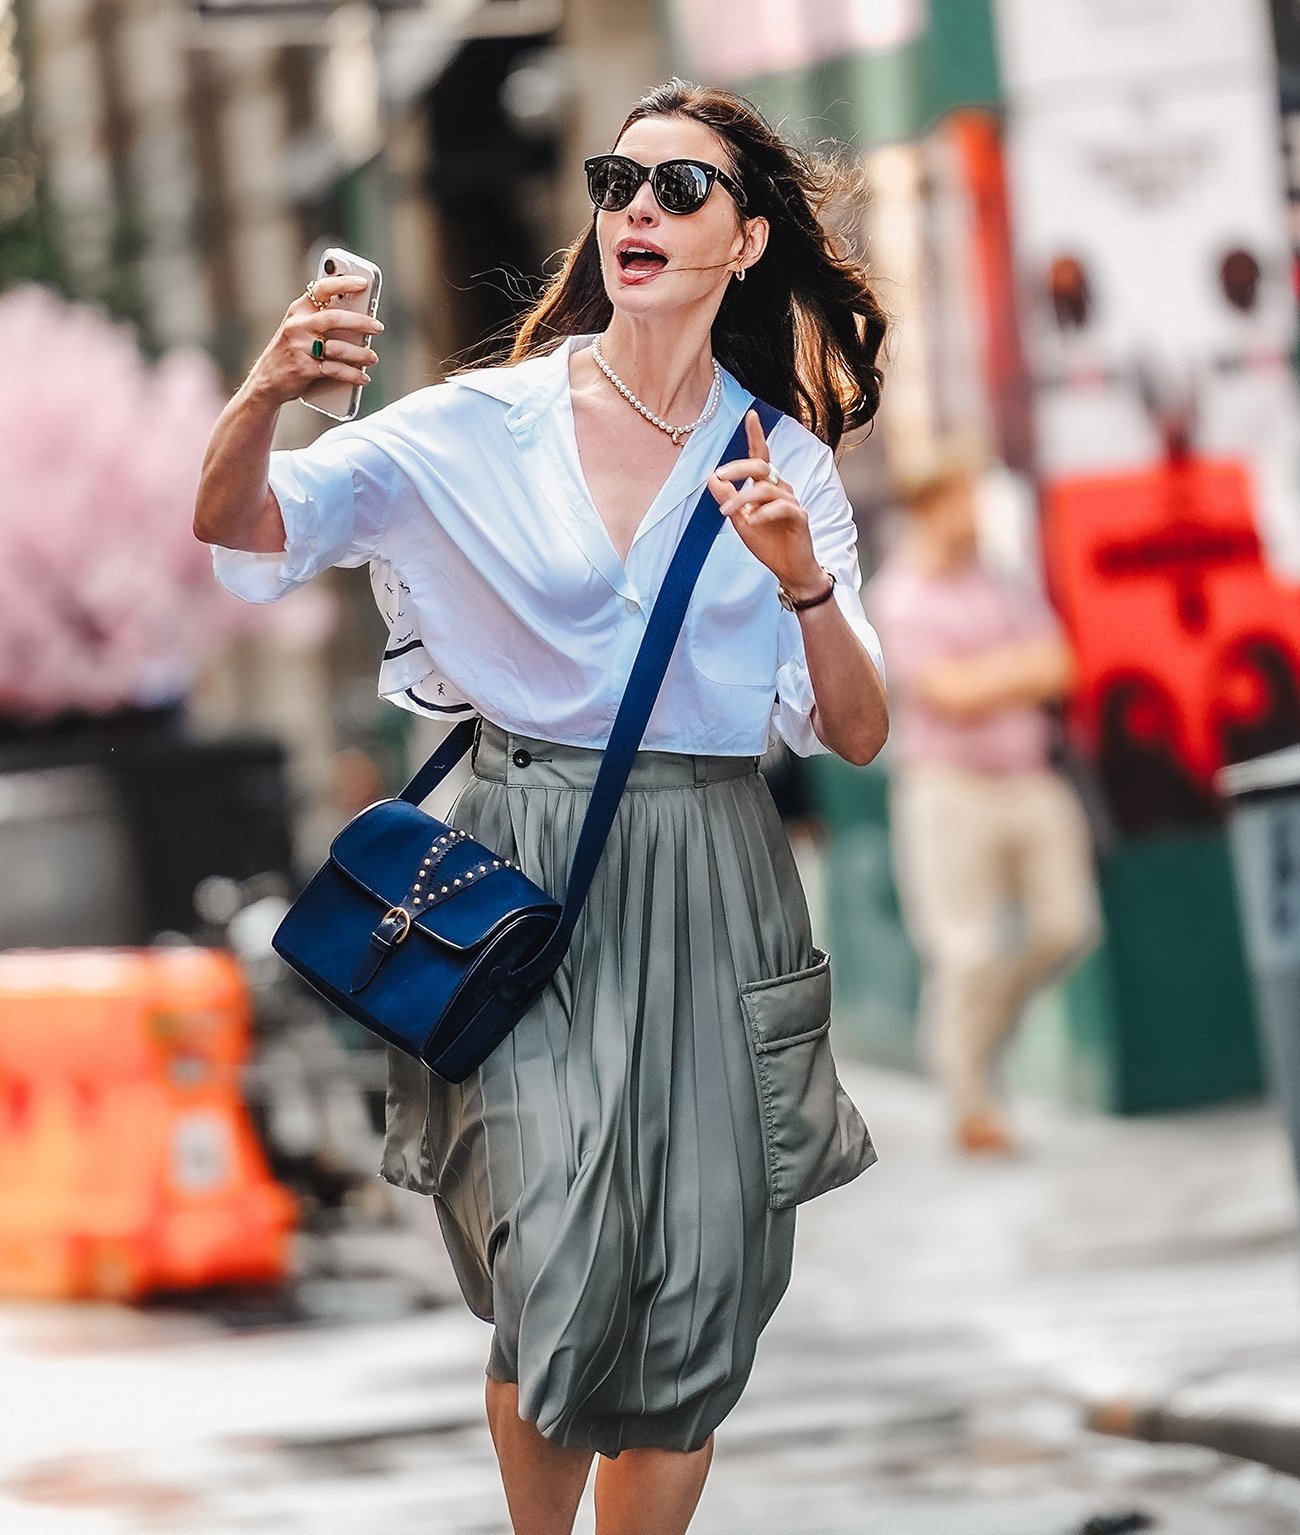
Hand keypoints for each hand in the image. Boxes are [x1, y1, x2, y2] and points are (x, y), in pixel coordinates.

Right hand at [244, 275, 383, 409]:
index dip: (343, 283)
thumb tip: (358, 316)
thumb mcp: (299, 330)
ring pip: (338, 347)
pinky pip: (335, 370)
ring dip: (361, 354)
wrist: (267, 381)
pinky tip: (363, 377)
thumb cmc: (291, 352)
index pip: (321, 289)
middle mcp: (297, 326)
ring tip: (373, 357)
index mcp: (298, 311)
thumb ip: (321, 320)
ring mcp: (299, 347)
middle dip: (361, 322)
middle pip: (334, 318)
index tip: (363, 283)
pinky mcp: (304, 369)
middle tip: (378, 327)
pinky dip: (353, 375)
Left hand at [707, 410, 826, 600]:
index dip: (757, 435)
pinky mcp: (800, 517)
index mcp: (767, 486)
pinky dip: (763, 513)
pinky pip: (782, 507)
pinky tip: (752, 522)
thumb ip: (727, 499)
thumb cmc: (768, 544)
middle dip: (738, 468)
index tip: (751, 415)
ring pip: (766, 488)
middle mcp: (782, 489)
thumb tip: (711, 477)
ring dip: (742, 498)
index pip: (761, 456)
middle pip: (762, 466)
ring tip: (727, 512)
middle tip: (719, 475)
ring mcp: (792, 501)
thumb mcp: (740, 521)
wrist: (789, 570)